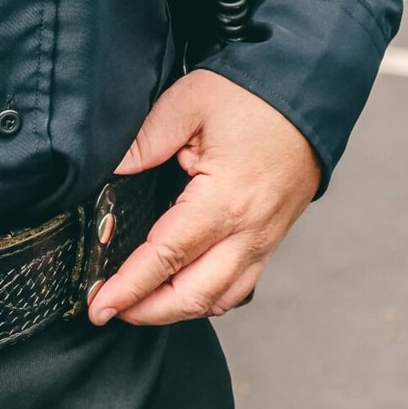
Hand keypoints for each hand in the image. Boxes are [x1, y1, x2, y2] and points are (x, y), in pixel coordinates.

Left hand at [86, 69, 320, 327]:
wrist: (307, 96)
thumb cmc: (251, 96)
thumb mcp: (189, 102)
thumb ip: (146, 139)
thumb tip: (111, 169)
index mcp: (223, 201)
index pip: (166, 256)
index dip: (130, 285)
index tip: (101, 304)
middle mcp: (247, 232)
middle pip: (193, 295)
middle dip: (148, 311)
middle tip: (109, 310)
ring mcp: (263, 240)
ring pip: (219, 299)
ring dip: (177, 311)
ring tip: (140, 306)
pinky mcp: (271, 238)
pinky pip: (240, 286)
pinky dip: (209, 298)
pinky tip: (186, 289)